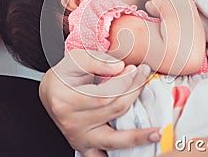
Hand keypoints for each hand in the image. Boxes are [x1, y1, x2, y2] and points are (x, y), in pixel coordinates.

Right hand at [39, 49, 160, 156]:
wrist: (50, 92)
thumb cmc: (63, 76)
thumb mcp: (75, 60)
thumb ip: (97, 61)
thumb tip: (120, 67)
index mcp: (67, 101)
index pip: (105, 95)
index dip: (125, 82)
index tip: (136, 69)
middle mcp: (72, 123)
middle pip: (113, 111)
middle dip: (134, 92)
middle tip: (144, 76)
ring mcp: (79, 137)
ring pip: (113, 139)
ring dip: (137, 137)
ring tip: (157, 132)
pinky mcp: (84, 146)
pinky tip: (136, 154)